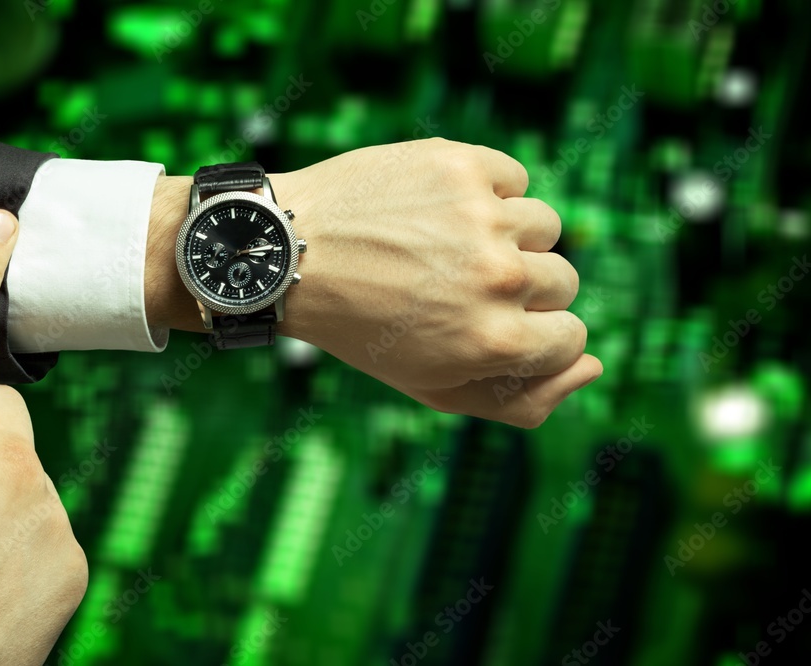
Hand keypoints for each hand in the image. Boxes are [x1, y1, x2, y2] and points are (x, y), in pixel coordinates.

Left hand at [146, 139, 601, 427]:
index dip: (532, 333)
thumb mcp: (432, 387)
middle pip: (562, 280)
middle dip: (518, 286)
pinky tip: (437, 208)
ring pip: (543, 225)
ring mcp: (484, 216)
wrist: (288, 253)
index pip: (571, 337)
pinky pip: (513, 178)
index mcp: (496, 343)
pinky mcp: (463, 165)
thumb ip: (522, 399)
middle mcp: (500, 279)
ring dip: (505, 235)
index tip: (489, 321)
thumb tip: (593, 366)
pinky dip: (486, 190)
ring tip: (443, 243)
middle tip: (452, 283)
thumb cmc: (362, 328)